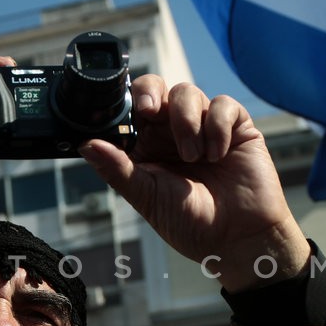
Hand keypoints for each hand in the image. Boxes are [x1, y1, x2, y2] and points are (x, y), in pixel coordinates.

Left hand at [79, 79, 309, 291]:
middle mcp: (172, 131)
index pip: (129, 108)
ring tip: (194, 158)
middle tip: (148, 111)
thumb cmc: (191, 223)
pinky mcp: (235, 126)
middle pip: (155, 87)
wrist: (238, 238)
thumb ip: (118, 169)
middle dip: (150, 92)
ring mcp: (203, 126)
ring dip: (185, 122)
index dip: (123, 103)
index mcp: (146, 146)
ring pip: (186, 92)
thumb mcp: (147, 197)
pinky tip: (218, 155)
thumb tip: (86, 145)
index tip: (123, 113)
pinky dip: (216, 127)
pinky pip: (222, 104)